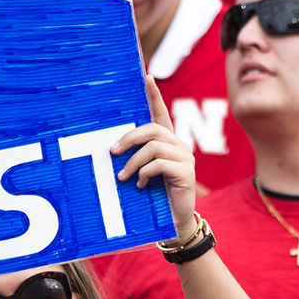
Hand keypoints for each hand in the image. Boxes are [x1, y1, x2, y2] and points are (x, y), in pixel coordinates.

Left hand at [113, 77, 197, 238]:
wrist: (173, 222)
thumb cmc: (155, 197)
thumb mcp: (143, 173)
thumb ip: (136, 157)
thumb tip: (111, 148)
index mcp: (168, 143)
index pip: (161, 114)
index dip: (155, 95)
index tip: (147, 77)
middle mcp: (179, 146)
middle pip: (153, 129)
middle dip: (129, 139)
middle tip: (112, 152)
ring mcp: (185, 158)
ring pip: (154, 147)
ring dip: (133, 162)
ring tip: (124, 177)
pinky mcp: (186, 173)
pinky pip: (160, 164)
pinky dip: (145, 173)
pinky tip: (141, 185)